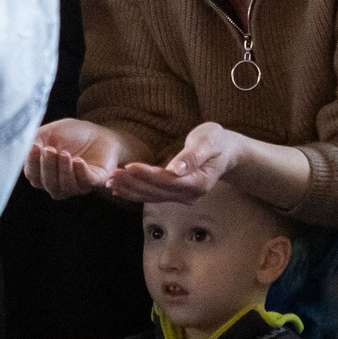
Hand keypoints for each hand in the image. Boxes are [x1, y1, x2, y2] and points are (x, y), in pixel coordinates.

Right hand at [24, 120, 130, 199]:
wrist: (98, 132)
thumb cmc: (71, 134)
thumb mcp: (49, 133)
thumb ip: (34, 140)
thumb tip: (24, 148)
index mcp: (45, 173)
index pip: (34, 175)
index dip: (32, 164)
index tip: (34, 147)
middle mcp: (59, 183)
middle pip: (47, 184)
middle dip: (47, 167)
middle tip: (49, 150)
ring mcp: (77, 184)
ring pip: (65, 187)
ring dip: (63, 170)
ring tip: (64, 153)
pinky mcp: (96, 180)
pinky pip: (86, 182)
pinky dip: (80, 173)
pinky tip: (78, 161)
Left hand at [107, 123, 240, 204]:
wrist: (227, 153)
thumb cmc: (218, 142)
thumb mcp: (209, 141)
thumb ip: (193, 156)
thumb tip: (176, 169)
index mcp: (199, 181)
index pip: (168, 181)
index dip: (148, 175)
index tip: (129, 166)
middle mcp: (190, 194)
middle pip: (157, 192)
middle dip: (133, 184)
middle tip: (112, 175)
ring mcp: (183, 197)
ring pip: (152, 197)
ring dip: (130, 190)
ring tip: (111, 182)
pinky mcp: (175, 194)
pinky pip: (153, 196)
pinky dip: (135, 193)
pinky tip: (120, 190)